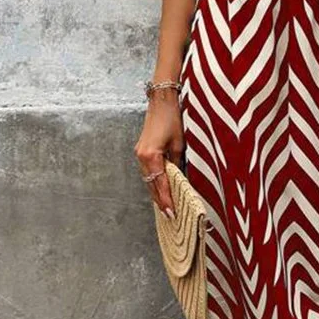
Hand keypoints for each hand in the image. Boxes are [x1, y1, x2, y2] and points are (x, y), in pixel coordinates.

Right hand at [134, 87, 184, 217]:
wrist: (161, 101)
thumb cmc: (173, 119)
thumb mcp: (180, 144)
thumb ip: (177, 164)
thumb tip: (180, 180)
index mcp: (151, 156)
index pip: (160, 184)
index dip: (166, 200)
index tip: (172, 213)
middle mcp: (141, 157)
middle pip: (151, 185)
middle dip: (160, 201)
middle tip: (170, 216)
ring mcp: (139, 154)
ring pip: (148, 180)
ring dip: (157, 192)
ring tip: (166, 207)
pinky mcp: (141, 150)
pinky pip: (147, 171)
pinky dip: (154, 181)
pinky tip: (161, 189)